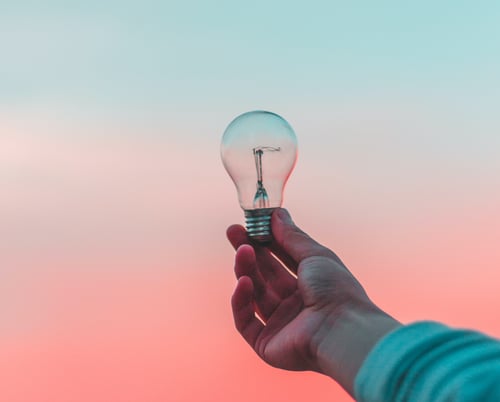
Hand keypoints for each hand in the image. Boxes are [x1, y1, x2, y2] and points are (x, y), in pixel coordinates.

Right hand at [227, 208, 399, 394]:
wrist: (342, 330)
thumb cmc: (336, 290)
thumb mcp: (315, 255)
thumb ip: (292, 236)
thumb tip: (277, 213)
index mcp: (310, 284)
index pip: (281, 259)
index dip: (265, 241)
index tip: (250, 223)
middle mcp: (295, 304)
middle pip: (264, 274)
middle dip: (248, 251)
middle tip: (233, 231)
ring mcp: (280, 324)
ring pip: (254, 294)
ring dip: (246, 270)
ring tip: (242, 251)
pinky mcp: (266, 343)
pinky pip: (246, 321)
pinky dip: (241, 301)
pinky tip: (243, 282)